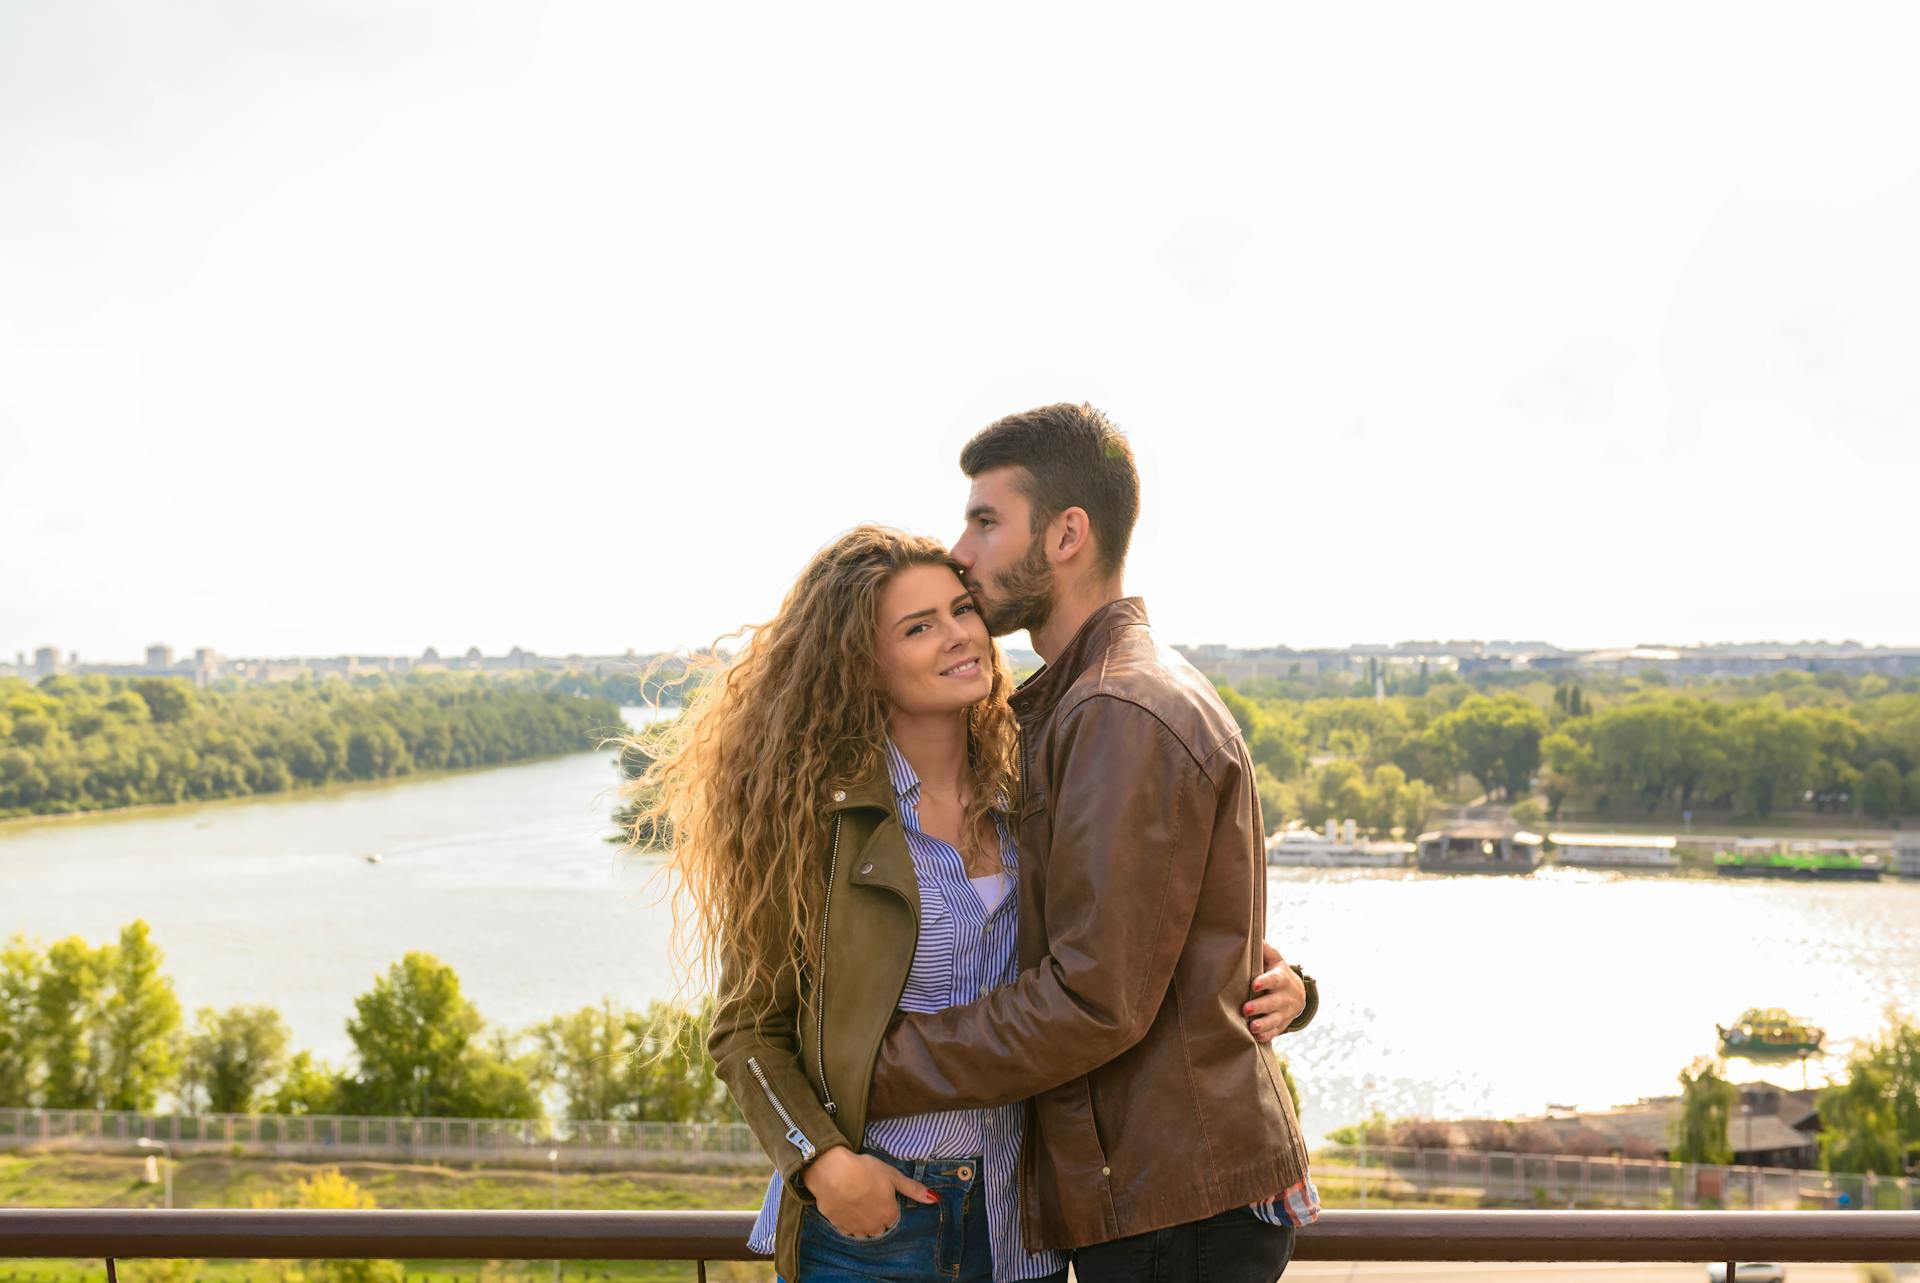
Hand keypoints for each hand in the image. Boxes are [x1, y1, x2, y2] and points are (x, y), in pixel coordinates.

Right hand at [803, 1146, 935, 1237]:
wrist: (832, 1172)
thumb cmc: (865, 1170)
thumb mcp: (893, 1175)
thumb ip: (913, 1189)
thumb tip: (935, 1199)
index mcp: (889, 1215)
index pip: (894, 1219)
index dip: (889, 1206)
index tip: (883, 1195)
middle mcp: (873, 1226)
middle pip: (879, 1228)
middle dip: (877, 1217)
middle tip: (870, 1198)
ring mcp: (854, 1228)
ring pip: (863, 1231)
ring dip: (863, 1222)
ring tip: (857, 1203)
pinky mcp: (836, 1225)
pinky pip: (846, 1229)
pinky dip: (847, 1221)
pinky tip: (845, 1206)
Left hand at [1245, 940, 1305, 1043]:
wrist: (1297, 993)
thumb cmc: (1277, 973)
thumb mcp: (1275, 960)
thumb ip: (1265, 950)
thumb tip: (1254, 937)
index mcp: (1282, 978)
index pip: (1275, 979)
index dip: (1266, 981)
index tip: (1254, 984)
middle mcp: (1285, 996)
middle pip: (1274, 1002)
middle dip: (1261, 1006)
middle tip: (1246, 1008)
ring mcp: (1285, 1012)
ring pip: (1275, 1019)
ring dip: (1264, 1024)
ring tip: (1252, 1027)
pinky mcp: (1282, 1024)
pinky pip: (1276, 1031)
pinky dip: (1268, 1035)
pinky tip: (1257, 1037)